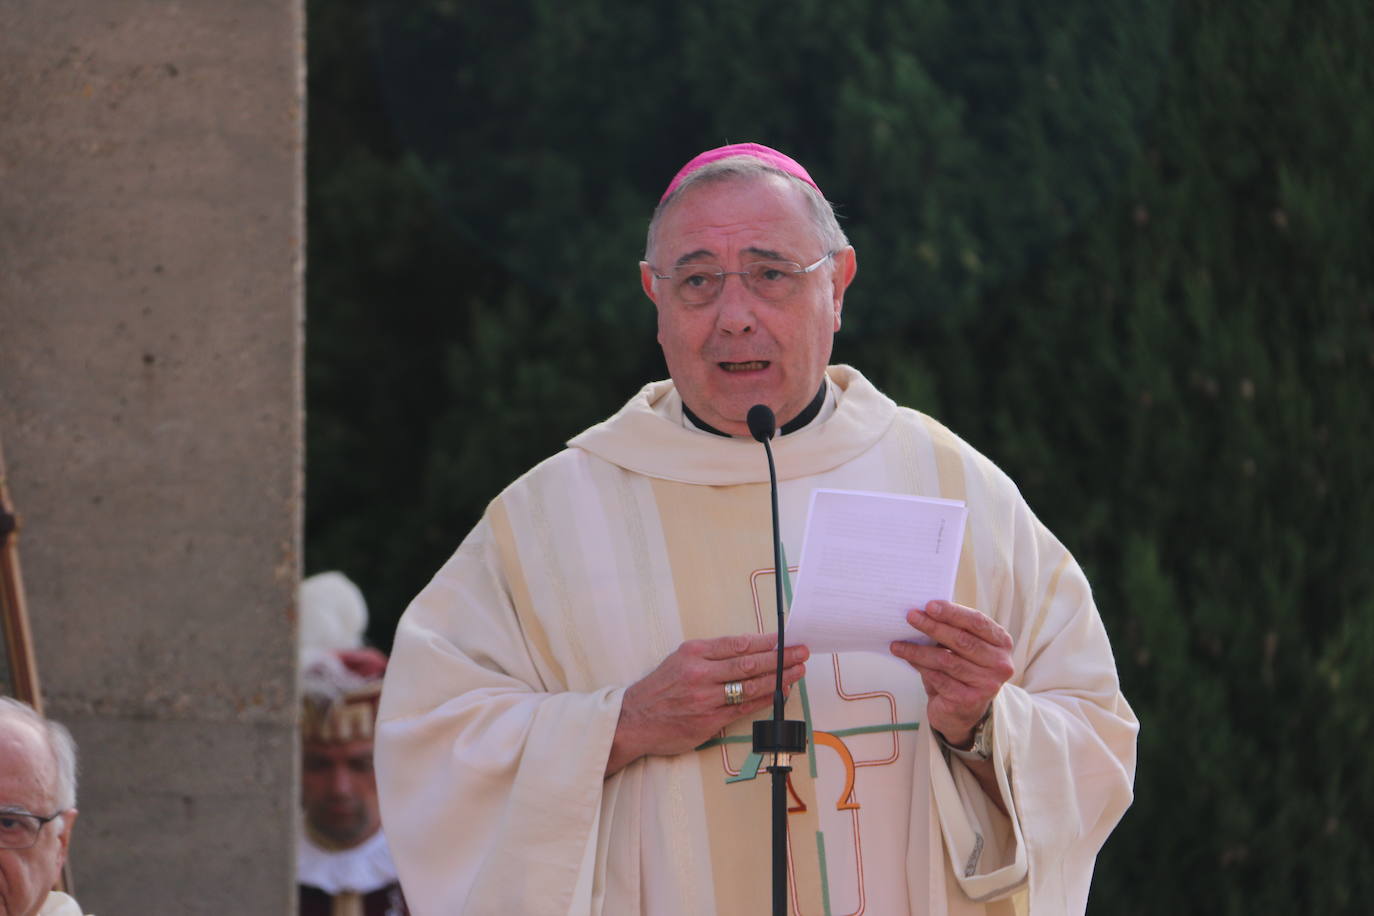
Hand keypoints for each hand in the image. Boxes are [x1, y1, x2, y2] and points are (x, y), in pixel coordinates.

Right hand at [606, 633, 808, 774]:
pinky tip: (779, 693)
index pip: (737, 644)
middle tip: (801, 652)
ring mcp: (705, 699)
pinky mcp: (709, 721)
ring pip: (750, 686)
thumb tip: (749, 650)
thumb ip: (711, 655)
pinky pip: (744, 708)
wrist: (633, 720)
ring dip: (779, 678)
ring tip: (797, 671)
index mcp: (693, 653)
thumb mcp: (679, 660)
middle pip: (749, 663)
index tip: (785, 639)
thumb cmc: (659, 689)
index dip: (766, 642)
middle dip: (780, 657)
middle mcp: (700, 674)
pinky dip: (765, 699)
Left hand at [890, 600, 1013, 746]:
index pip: (977, 622)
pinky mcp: (969, 700)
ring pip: (947, 660)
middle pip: (962, 640)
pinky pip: (939, 678)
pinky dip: (920, 666)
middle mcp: (1000, 664)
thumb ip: (953, 630)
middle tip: (911, 616)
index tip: (929, 605)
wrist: (962, 711)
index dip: (953, 612)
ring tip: (898, 643)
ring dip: (919, 649)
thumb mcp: (963, 648)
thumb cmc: (961, 669)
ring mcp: (987, 684)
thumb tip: (922, 613)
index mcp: (1002, 643)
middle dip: (933, 627)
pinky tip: (906, 658)